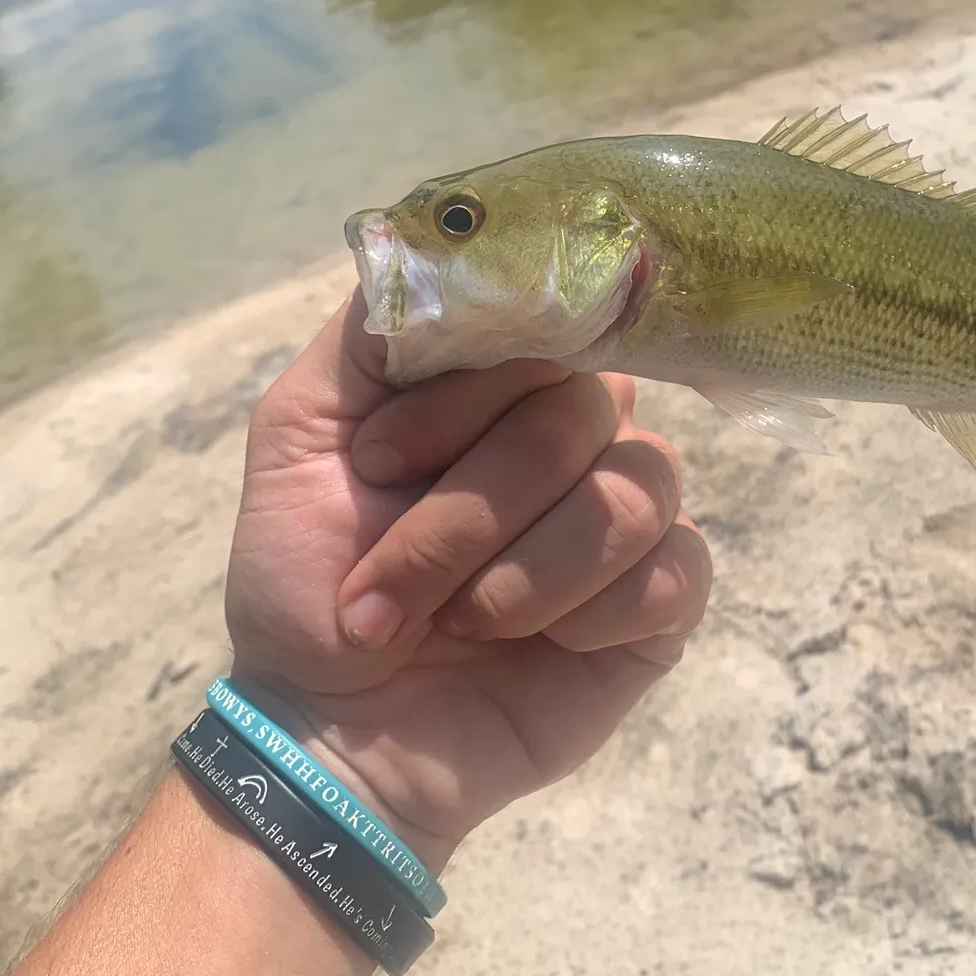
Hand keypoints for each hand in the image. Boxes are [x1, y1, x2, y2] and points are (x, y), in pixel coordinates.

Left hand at [222, 291, 710, 869]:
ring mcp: (626, 521)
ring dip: (524, 574)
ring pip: (634, 492)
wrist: (336, 736)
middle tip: (390, 587)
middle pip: (581, 414)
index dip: (461, 403)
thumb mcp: (298, 431)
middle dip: (468, 515)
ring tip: (462, 626)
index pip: (534, 330)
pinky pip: (677, 572)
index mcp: (500, 390)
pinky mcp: (661, 604)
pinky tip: (549, 650)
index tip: (376, 469)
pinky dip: (594, 616)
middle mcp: (575, 438)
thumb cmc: (309, 584)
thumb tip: (454, 238)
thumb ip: (376, 328)